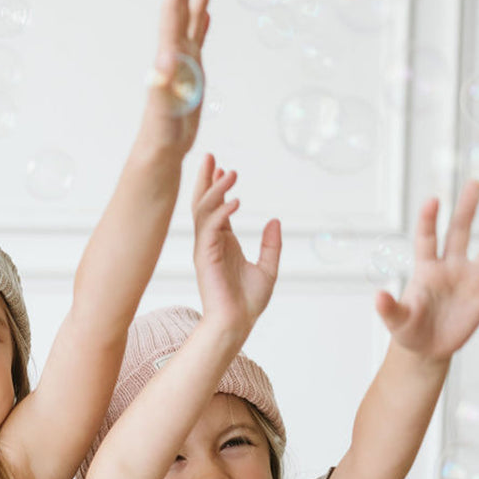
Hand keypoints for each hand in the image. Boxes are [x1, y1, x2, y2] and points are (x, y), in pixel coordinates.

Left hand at [140, 0, 212, 154]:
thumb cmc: (161, 133)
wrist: (161, 149)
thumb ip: (163, 83)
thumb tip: (166, 59)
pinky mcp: (191, 74)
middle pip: (180, 8)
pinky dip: (200, 24)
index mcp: (169, 57)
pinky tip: (204, 14)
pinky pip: (197, 42)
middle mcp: (175, 54)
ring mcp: (184, 63)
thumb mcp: (163, 108)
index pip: (173, 14)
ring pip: (191, 21)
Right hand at [191, 153, 279, 334]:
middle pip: (203, 203)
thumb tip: (275, 222)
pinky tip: (236, 200)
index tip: (223, 168)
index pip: (217, 208)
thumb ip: (270, 244)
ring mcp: (205, 248)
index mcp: (223, 243)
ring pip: (204, 210)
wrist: (237, 323)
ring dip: (215, 189)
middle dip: (205, 179)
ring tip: (229, 172)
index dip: (219, 188)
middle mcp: (211, 242)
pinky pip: (210, 227)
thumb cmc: (247, 302)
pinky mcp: (205, 256)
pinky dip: (221, 211)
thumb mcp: (268, 268)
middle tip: (209, 155)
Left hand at [377, 180, 478, 360]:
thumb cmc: (408, 330)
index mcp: (426, 269)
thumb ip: (390, 309)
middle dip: (467, 209)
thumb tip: (378, 296)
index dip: (428, 220)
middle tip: (476, 183)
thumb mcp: (396, 322)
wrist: (426, 348)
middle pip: (460, 232)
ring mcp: (471, 280)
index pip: (426, 240)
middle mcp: (451, 267)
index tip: (433, 199)